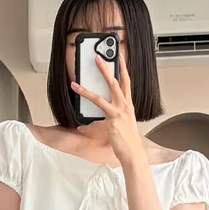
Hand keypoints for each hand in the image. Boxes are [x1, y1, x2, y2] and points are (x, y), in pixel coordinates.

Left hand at [71, 52, 145, 167]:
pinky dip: (86, 126)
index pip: (126, 82)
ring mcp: (117, 115)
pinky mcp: (111, 124)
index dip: (123, 68)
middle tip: (97, 58)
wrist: (133, 153)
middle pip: (113, 83)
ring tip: (75, 84)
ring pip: (99, 99)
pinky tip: (80, 128)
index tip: (119, 57)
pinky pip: (94, 123)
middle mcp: (124, 107)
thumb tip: (103, 110)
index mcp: (128, 105)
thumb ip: (114, 114)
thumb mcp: (124, 122)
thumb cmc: (129, 138)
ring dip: (85, 91)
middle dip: (105, 69)